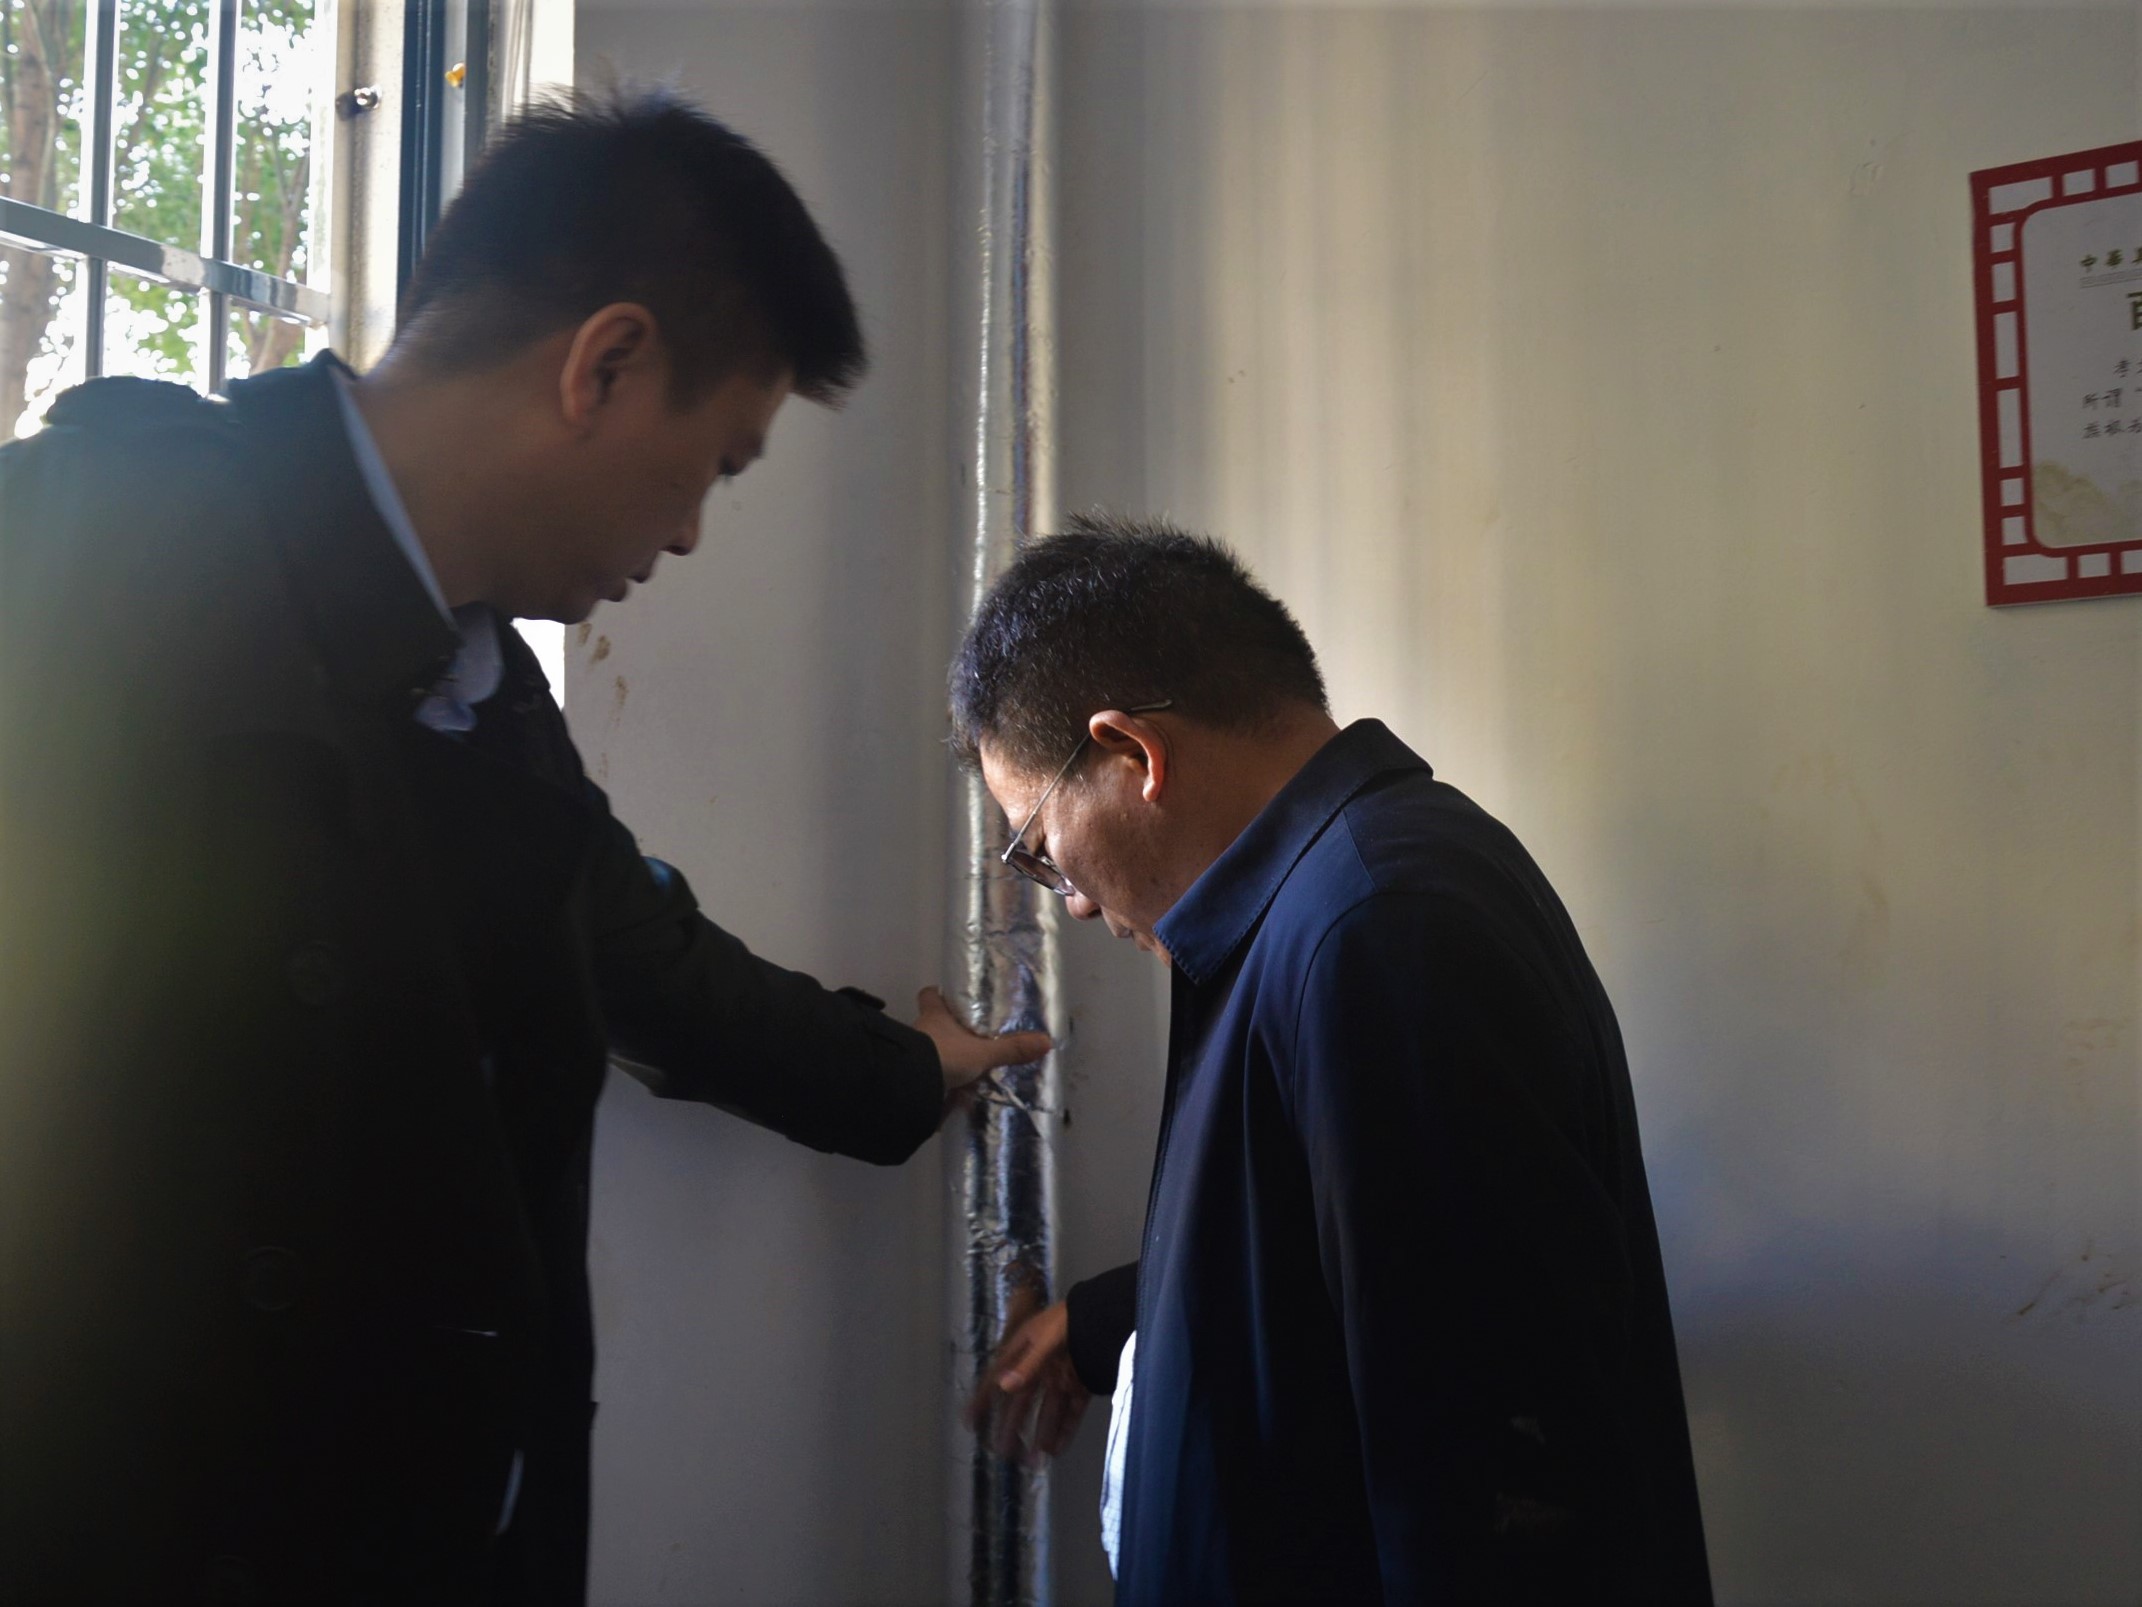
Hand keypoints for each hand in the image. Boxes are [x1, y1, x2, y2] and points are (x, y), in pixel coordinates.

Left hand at [912, 985, 1050, 1098]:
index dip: (937, 995)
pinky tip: (953, 1088)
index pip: (929, 995)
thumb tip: (1046, 1041)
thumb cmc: (944, 1055)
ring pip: (928, 1050)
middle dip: (946, 1030)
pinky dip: (938, 1080)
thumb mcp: (982, 1053)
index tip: (950, 998)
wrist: (911, 1086)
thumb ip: (1011, 1049)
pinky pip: (927, 1075)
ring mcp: (913, 1055)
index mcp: (935, 1016)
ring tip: (965, 1066)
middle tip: (968, 1037)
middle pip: (931, 1023)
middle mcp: (921, 1031)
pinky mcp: (912, 1077)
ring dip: (942, 1057)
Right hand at [962, 1292, 1090, 1465]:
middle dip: (1012, 1428)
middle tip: (1003, 1452)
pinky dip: (1065, 1431)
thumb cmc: (1069, 1320)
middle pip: (1022, 1403)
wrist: (1104, 1312)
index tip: (969, 1422)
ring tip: (1033, 1461)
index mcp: (1023, 1353)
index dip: (982, 1400)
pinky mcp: (1080, 1386)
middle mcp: (1039, 1369)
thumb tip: (1005, 1387)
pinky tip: (1057, 1450)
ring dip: (1040, 1435)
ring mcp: (1060, 1379)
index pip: (998, 1379)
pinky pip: (1070, 1412)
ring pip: (1047, 1412)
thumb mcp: (1045, 1339)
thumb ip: (1028, 1364)